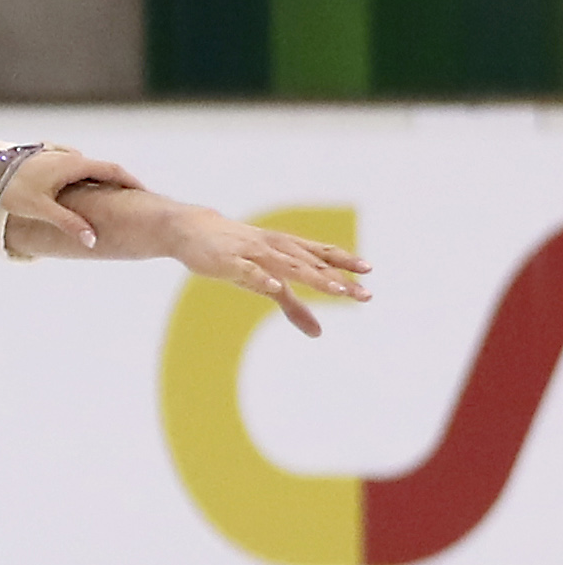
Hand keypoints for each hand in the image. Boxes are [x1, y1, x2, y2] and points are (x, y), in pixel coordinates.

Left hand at [0, 148, 141, 248]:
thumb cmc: (11, 191)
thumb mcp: (42, 209)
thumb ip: (69, 224)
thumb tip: (93, 240)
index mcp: (73, 164)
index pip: (112, 170)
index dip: (131, 182)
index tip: (147, 195)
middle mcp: (67, 156)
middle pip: (102, 168)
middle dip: (119, 183)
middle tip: (135, 199)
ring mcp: (56, 155)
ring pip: (86, 168)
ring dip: (101, 180)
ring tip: (112, 197)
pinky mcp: (45, 158)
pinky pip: (72, 167)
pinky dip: (83, 177)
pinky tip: (81, 190)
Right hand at [164, 209, 372, 337]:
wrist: (193, 231)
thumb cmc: (237, 255)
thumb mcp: (268, 283)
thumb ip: (294, 307)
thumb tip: (319, 333)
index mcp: (288, 249)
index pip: (322, 255)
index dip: (346, 263)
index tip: (369, 274)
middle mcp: (276, 247)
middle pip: (313, 264)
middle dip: (338, 280)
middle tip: (364, 294)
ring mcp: (253, 252)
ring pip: (288, 265)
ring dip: (313, 277)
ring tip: (337, 290)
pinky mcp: (230, 260)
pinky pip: (249, 270)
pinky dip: (262, 276)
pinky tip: (274, 286)